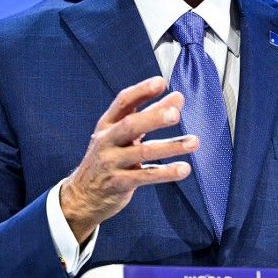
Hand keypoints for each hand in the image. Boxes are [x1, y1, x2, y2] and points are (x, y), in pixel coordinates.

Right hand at [60, 75, 196, 242]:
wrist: (83, 194)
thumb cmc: (109, 157)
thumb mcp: (123, 134)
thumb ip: (151, 114)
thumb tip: (178, 96)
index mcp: (108, 123)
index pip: (123, 102)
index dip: (142, 91)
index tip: (161, 82)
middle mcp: (107, 140)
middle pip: (130, 125)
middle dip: (153, 118)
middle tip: (175, 114)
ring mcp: (111, 162)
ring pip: (142, 151)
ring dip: (170, 147)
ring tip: (194, 142)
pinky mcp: (119, 183)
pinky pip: (145, 176)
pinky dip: (166, 172)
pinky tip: (184, 168)